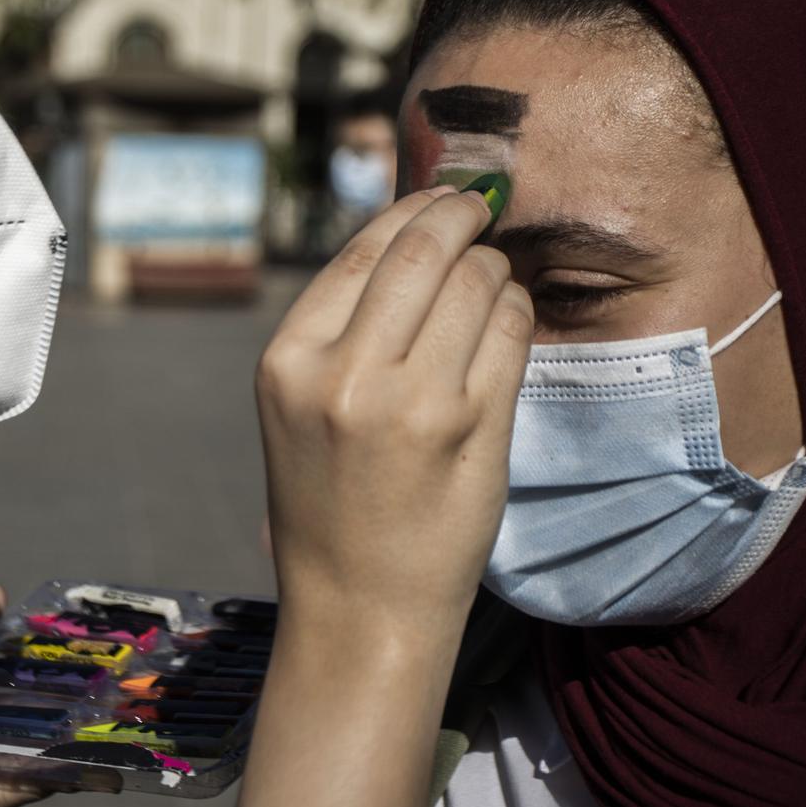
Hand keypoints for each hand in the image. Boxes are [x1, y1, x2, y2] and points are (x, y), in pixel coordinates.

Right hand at [216, 187, 532, 806]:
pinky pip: (510, 331)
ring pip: (475, 283)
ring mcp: (411, 400)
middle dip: (462, 218)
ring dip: (493, 270)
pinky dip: (516, 313)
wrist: (359, 607)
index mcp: (289, 361)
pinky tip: (509, 323)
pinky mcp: (472, 428)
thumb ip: (341, 329)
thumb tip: (413, 235)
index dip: (413, 211)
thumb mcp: (300, 406)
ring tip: (493, 282)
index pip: (362, 251)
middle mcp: (343, 373)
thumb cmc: (331, 501)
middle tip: (483, 210)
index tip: (443, 199)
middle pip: (423, 252)